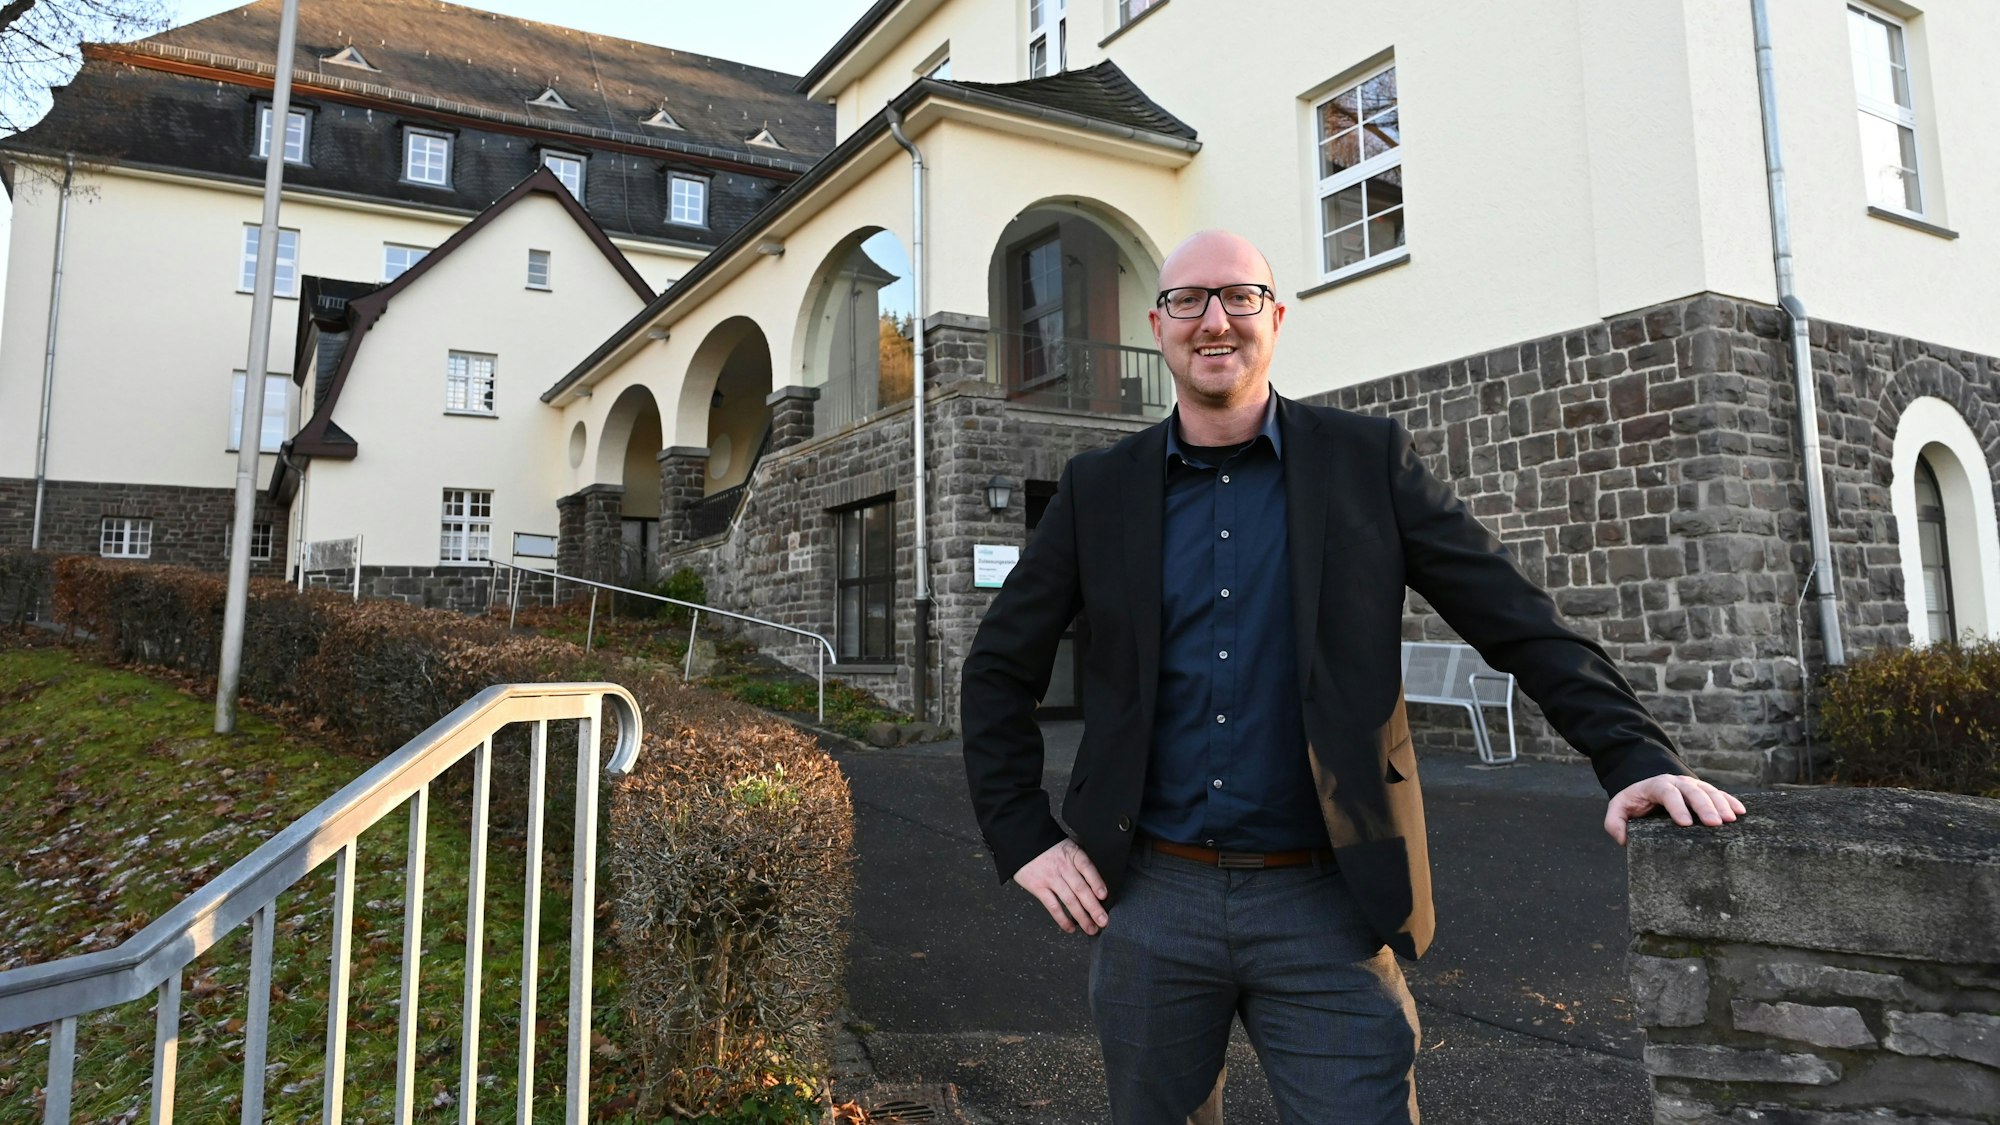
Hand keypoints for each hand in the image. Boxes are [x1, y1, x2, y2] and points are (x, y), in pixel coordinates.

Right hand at [1013, 838, 1109, 933]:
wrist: (1023, 843)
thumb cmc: (1049, 848)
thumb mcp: (1068, 847)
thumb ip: (1081, 862)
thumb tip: (1098, 884)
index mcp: (1072, 854)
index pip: (1087, 868)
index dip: (1096, 882)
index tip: (1104, 896)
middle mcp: (1062, 866)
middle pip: (1080, 888)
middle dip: (1093, 907)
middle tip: (1103, 921)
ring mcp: (1050, 878)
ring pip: (1069, 900)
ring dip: (1081, 917)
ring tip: (1091, 929)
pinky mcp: (1038, 888)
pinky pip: (1053, 906)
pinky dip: (1062, 919)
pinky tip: (1070, 927)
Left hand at [1604, 773, 1746, 844]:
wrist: (1645, 788)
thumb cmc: (1634, 802)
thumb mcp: (1618, 809)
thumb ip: (1615, 823)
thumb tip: (1624, 840)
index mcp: (1656, 785)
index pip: (1667, 793)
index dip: (1677, 806)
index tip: (1685, 824)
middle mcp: (1677, 782)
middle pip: (1693, 791)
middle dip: (1705, 806)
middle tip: (1715, 823)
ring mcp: (1693, 785)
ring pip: (1709, 790)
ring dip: (1722, 804)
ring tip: (1732, 819)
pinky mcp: (1703, 791)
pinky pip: (1720, 794)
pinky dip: (1731, 801)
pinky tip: (1741, 812)